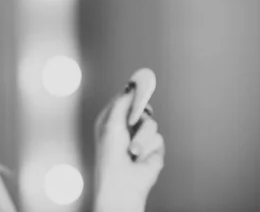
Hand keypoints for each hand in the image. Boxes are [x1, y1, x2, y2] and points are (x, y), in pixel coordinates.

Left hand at [93, 68, 165, 210]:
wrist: (122, 183)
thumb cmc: (110, 155)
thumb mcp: (112, 124)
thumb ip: (122, 103)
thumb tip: (131, 85)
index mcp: (111, 120)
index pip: (124, 100)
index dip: (132, 93)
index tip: (140, 83)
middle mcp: (126, 127)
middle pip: (141, 108)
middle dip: (141, 111)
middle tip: (138, 117)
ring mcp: (140, 138)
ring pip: (151, 123)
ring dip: (142, 136)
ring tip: (132, 150)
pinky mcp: (153, 149)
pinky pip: (158, 138)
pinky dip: (149, 148)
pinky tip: (140, 157)